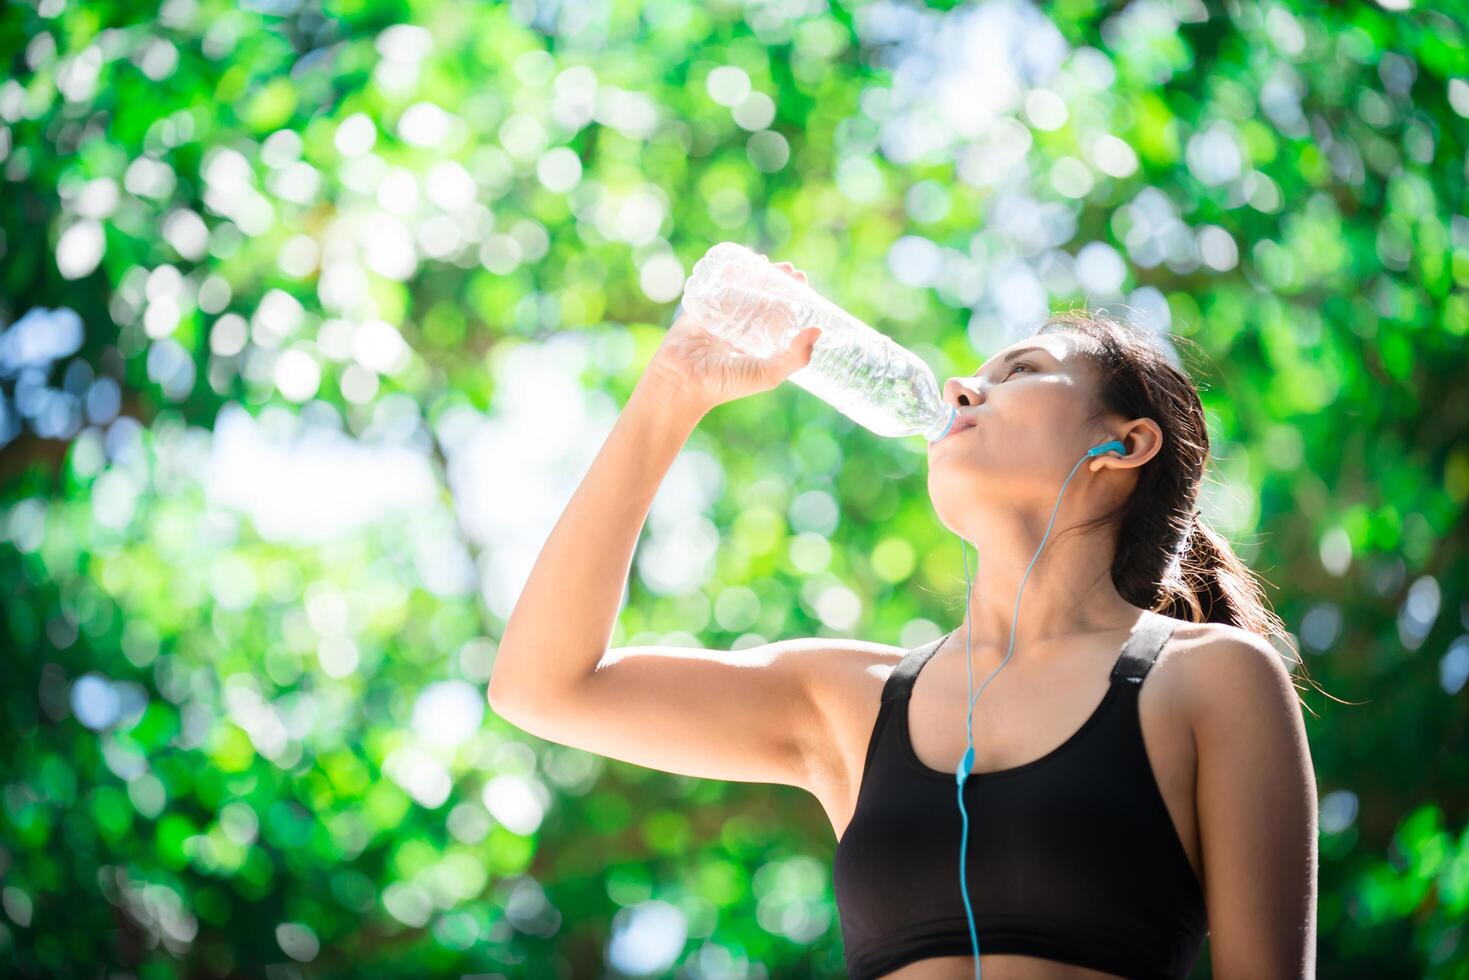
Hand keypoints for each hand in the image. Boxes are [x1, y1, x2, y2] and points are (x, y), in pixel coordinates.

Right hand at [645, 260, 820, 410]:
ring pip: (742, 290)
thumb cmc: (725, 384)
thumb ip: (795, 357)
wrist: (682, 382)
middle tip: (790, 270)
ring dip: (755, 274)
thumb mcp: (767, 374)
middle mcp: (742, 331)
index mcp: (758, 345)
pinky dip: (727, 273)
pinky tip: (738, 262)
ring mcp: (721, 319)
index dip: (792, 299)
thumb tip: (818, 330)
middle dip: (777, 283)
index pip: (780, 316)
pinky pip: (715, 287)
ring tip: (768, 261)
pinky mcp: (701, 309)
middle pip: (763, 299)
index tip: (802, 283)